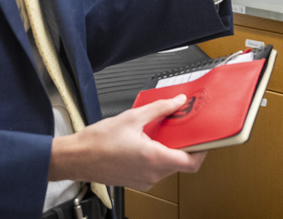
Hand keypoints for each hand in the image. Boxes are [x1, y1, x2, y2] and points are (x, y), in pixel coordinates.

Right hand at [49, 95, 205, 190]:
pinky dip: (159, 157)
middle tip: (184, 129)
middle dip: (185, 146)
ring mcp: (144, 180)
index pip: (192, 163)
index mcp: (154, 158)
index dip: (203, 151)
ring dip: (171, 151)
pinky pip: (156, 171)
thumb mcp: (132, 117)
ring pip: (169, 167)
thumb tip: (177, 101)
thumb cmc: (98, 142)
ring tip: (164, 133)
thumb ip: (160, 109)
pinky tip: (149, 143)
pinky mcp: (137, 181)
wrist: (77, 157)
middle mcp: (152, 173)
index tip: (205, 139)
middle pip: (182, 163)